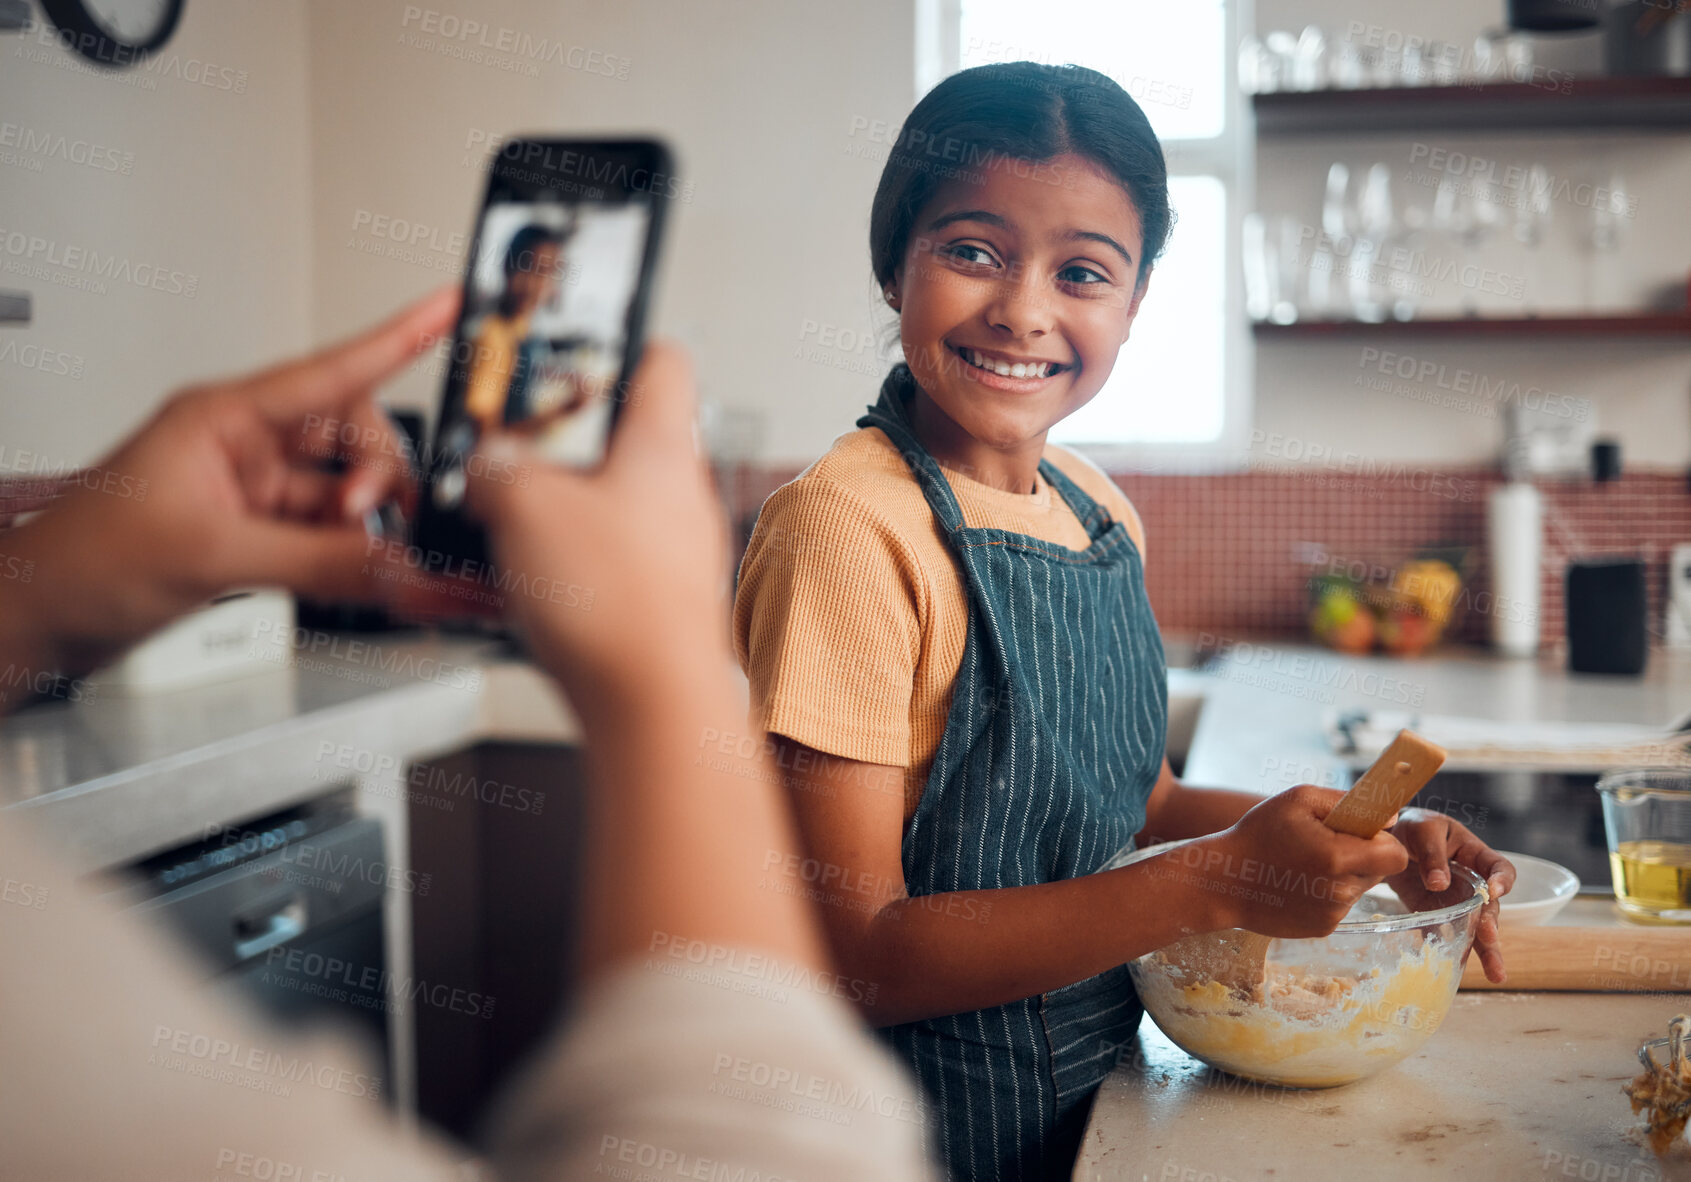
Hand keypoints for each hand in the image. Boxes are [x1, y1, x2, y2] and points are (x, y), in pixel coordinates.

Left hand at [0, 287, 458, 681]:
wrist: (36, 618)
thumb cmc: (81, 561)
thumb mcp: (211, 555)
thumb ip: (318, 560)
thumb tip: (398, 566)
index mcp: (224, 417)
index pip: (332, 369)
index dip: (397, 336)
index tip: (448, 309)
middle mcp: (242, 445)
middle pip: (352, 436)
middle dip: (381, 476)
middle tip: (380, 522)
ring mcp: (248, 491)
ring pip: (344, 489)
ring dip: (366, 523)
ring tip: (368, 559)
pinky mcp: (250, 534)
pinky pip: (325, 533)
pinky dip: (349, 554)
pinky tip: (358, 576)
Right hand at [439, 343, 732, 714]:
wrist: (655, 709)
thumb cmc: (619, 606)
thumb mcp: (524, 504)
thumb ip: (497, 466)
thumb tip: (489, 461)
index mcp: (663, 447)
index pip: (660, 361)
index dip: (614, 346)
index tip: (569, 351)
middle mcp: (680, 496)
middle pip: (619, 441)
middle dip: (556, 447)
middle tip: (509, 454)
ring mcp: (674, 553)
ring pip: (605, 509)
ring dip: (553, 512)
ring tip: (505, 527)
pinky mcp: (659, 605)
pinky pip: (603, 567)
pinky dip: (562, 568)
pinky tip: (524, 589)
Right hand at [1201, 784, 1410, 937]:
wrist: (1221, 882)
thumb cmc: (1257, 834)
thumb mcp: (1296, 799)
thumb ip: (1345, 802)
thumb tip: (1389, 817)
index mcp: (1338, 857)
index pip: (1396, 856)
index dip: (1384, 842)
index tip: (1362, 834)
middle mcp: (1340, 891)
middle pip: (1380, 873)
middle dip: (1363, 856)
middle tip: (1328, 845)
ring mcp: (1332, 914)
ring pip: (1359, 889)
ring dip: (1343, 875)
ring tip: (1305, 865)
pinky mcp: (1323, 929)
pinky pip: (1340, 906)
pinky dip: (1327, 894)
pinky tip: (1298, 884)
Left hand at [1385, 808, 1515, 983]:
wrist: (1390, 840)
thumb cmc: (1414, 827)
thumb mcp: (1423, 830)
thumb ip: (1432, 854)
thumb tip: (1439, 884)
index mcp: (1474, 855)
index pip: (1500, 868)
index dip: (1503, 880)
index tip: (1496, 891)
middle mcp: (1472, 882)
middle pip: (1491, 906)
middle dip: (1492, 923)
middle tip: (1489, 938)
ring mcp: (1456, 902)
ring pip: (1476, 927)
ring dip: (1485, 949)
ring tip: (1496, 974)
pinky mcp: (1437, 915)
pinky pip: (1448, 934)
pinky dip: (1452, 951)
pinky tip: (1454, 970)